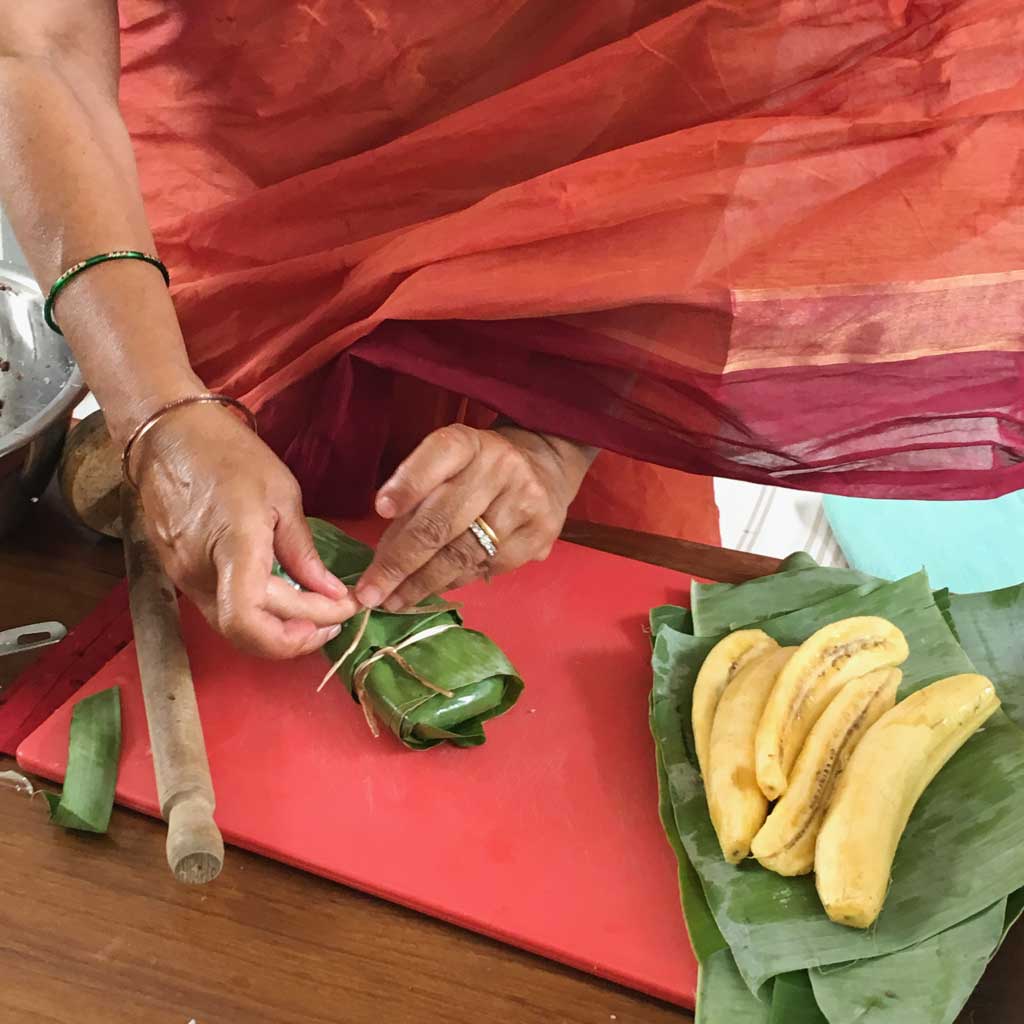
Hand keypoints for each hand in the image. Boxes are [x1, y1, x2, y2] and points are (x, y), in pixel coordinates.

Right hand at [134, 403, 360, 658]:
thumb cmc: (229, 454)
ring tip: (318, 612)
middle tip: (339, 618)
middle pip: (249, 631)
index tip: (336, 616)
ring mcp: (183, 577)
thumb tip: (331, 593)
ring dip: (279, 628)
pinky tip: (285, 596)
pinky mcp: (178, 574)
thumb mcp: (282, 495)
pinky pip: (222, 607)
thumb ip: (303, 552)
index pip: (249, 622)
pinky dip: (259, 612)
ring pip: (235, 626)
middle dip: (301, 633)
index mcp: (232, 547)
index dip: (295, 636)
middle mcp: (200, 572)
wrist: (166, 435)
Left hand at [355, 422, 595, 610]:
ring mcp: (524, 503)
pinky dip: (454, 581)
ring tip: (394, 600)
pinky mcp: (540, 535)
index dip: (409, 483)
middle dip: (400, 562)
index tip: (380, 509)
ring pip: (462, 554)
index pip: (438, 455)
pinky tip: (434, 588)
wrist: (547, 467)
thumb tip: (384, 554)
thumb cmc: (479, 468)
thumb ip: (418, 496)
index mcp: (469, 442)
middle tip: (370, 593)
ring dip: (422, 583)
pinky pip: (486, 568)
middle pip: (442, 521)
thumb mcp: (449, 463)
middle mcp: (500, 468)